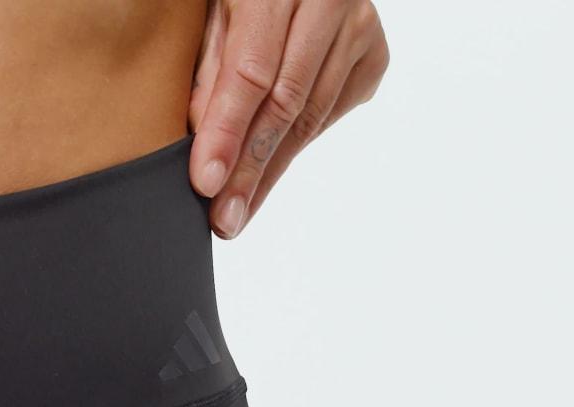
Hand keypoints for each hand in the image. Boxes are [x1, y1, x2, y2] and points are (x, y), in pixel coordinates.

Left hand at [188, 0, 388, 238]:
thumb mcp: (217, 6)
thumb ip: (211, 61)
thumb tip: (199, 133)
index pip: (252, 72)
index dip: (228, 131)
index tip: (206, 181)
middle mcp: (332, 5)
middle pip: (287, 104)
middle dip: (251, 169)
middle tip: (224, 218)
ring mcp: (360, 32)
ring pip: (312, 117)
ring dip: (271, 171)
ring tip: (240, 211)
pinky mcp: (373, 57)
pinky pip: (328, 114)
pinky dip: (294, 146)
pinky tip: (267, 172)